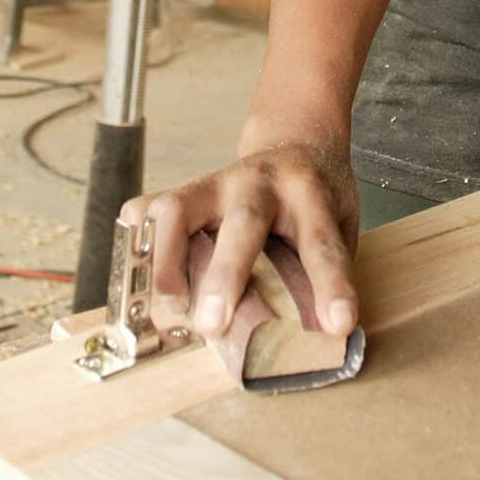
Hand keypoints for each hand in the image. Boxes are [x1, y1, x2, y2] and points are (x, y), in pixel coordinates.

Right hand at [118, 137, 359, 341]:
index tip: (338, 325)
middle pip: (242, 224)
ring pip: (179, 210)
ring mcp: (217, 182)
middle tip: (211, 325)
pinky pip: (149, 209)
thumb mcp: (341, 224)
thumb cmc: (318, 198)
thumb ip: (327, 270)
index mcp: (310, 194)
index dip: (331, 285)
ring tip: (173, 307)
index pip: (321, 243)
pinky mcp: (186, 188)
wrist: (296, 142)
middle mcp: (259, 184)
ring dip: (169, 262)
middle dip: (225, 275)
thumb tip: (320, 338)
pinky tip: (139, 273)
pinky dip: (138, 241)